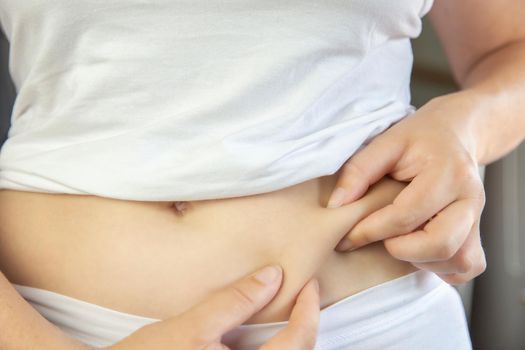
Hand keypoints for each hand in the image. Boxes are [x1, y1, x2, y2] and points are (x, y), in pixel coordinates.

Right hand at [103, 265, 319, 349]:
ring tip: (292, 310)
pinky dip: (275, 348)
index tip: (310, 286)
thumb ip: (235, 301)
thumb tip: (273, 276)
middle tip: (306, 296)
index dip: (309, 311)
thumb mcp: (193, 325)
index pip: (297, 343)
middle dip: (306, 326)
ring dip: (294, 339)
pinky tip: (266, 333)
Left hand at [327, 94, 486, 283]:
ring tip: (400, 242)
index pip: (406, 215)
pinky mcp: (478, 233)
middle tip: (381, 239)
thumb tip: (336, 205)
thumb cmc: (417, 139)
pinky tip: (420, 252)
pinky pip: (467, 265)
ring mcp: (478, 218)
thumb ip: (359, 171)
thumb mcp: (385, 143)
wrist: (453, 135)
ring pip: (457, 260)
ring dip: (421, 261)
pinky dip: (442, 267)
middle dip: (401, 250)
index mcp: (447, 172)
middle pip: (441, 244)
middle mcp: (469, 198)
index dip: (371, 230)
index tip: (347, 237)